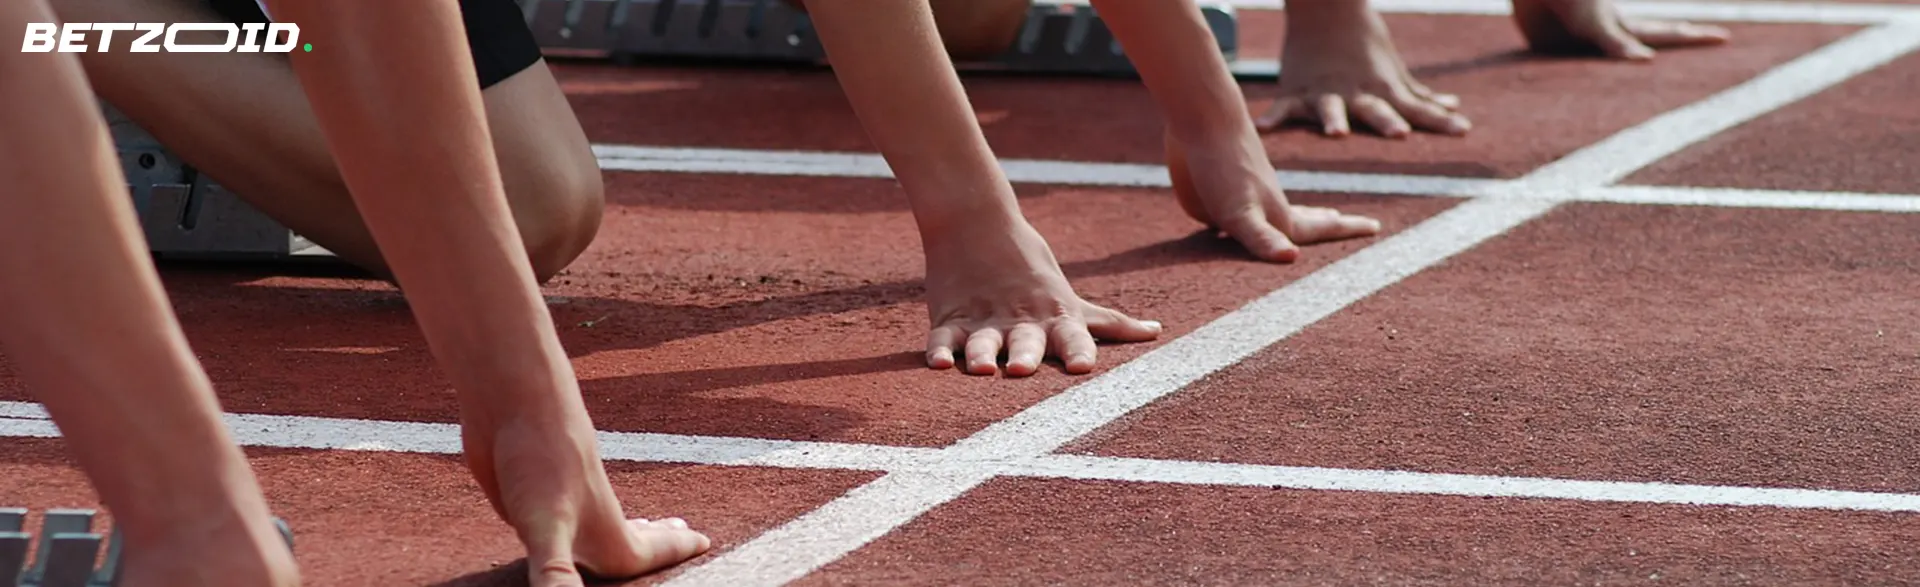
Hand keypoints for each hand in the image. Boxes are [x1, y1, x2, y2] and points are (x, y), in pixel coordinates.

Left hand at [465, 409, 710, 585]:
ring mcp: (558, 507)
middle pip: (630, 542)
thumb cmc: (540, 456)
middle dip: (656, 543)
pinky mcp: (525, 496)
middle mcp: (587, 521)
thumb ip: (555, 576)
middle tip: (679, 532)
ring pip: (593, 532)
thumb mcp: (546, 526)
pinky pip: (552, 523)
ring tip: (636, 526)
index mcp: (605, 535)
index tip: (706, 541)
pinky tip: (552, 519)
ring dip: (616, 532)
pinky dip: (564, 526)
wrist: (511, 397)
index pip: (646, 557)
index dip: (674, 553)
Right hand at [922, 220, 1161, 376]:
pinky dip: (939, 350)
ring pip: (982, 341)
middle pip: (1025, 342)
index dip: (1079, 352)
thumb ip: (1111, 324)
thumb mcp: (1073, 299)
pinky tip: (938, 364)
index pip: (1072, 336)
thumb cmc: (1032, 269)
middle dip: (1025, 355)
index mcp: (1054, 318)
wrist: (978, 223)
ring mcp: (984, 321)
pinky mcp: (950, 318)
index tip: (1084, 369)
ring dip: (982, 355)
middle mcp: (1020, 322)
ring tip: (981, 368)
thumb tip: (1156, 332)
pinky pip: (943, 337)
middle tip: (1022, 369)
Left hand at [1168, 132, 1381, 260]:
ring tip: (1313, 215)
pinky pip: (1247, 202)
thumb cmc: (1223, 169)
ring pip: (1280, 210)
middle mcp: (1267, 205)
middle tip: (1345, 222)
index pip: (1319, 229)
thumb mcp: (1240, 213)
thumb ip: (1263, 238)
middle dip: (1326, 225)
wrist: (1203, 116)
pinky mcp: (1223, 182)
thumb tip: (1291, 257)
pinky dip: (1256, 209)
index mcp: (1278, 217)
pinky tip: (1246, 210)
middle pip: (1304, 219)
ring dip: (1299, 216)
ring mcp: (1247, 192)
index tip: (1376, 226)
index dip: (1346, 230)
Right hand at [1258, 2, 1468, 137]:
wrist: (1324, 7)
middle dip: (1386, 120)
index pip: (1417, 109)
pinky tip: (1264, 129)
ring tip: (1336, 133)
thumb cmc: (1363, 42)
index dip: (1438, 121)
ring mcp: (1324, 91)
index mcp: (1382, 88)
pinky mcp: (1295, 91)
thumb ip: (1419, 96)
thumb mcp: (1393, 70)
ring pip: (1330, 107)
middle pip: (1375, 109)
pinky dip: (1274, 117)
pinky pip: (1284, 107)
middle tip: (1399, 134)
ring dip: (1333, 118)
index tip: (1461, 130)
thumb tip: (1454, 107)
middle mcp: (1356, 91)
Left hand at [1512, 0, 1730, 59]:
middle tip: (1712, 37)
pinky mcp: (1563, 51)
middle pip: (1655, 36)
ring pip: (1622, 54)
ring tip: (1664, 61)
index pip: (1668, 33)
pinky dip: (1599, 72)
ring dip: (1644, 57)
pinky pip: (1586, 68)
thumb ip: (1617, 43)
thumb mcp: (1593, 24)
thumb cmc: (1568, 3)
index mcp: (1623, 27)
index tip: (1726, 38)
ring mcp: (1590, 41)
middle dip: (1683, 39)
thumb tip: (1648, 63)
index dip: (1696, 38)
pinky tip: (1598, 77)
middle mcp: (1611, 34)